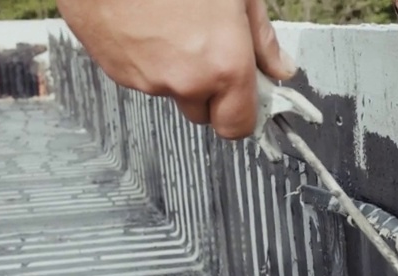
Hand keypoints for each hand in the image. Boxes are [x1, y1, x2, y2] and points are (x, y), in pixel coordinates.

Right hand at [57, 0, 296, 139]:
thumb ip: (261, 38)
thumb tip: (279, 67)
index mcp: (224, 64)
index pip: (238, 126)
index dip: (243, 114)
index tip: (246, 97)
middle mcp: (187, 80)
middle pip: (204, 112)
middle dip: (210, 90)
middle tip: (208, 50)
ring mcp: (149, 79)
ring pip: (172, 91)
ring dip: (177, 71)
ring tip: (174, 26)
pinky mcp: (118, 72)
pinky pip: (143, 78)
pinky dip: (149, 60)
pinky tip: (150, 26)